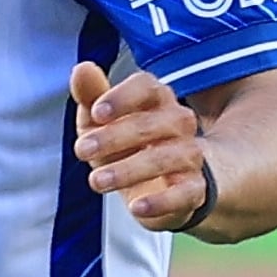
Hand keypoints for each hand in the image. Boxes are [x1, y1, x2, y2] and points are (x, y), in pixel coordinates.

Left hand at [69, 61, 211, 232]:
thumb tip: (81, 68)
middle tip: (82, 150)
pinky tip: (136, 207)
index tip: (96, 113)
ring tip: (96, 180)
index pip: (148, 87)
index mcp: (157, 100)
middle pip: (154, 123)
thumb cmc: (128, 144)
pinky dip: (162, 201)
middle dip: (115, 136)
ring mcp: (190, 156)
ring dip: (129, 170)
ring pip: (168, 157)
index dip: (123, 98)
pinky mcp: (195, 190)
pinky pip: (185, 194)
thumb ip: (91, 96)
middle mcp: (179, 123)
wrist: (167, 185)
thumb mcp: (103, 121)